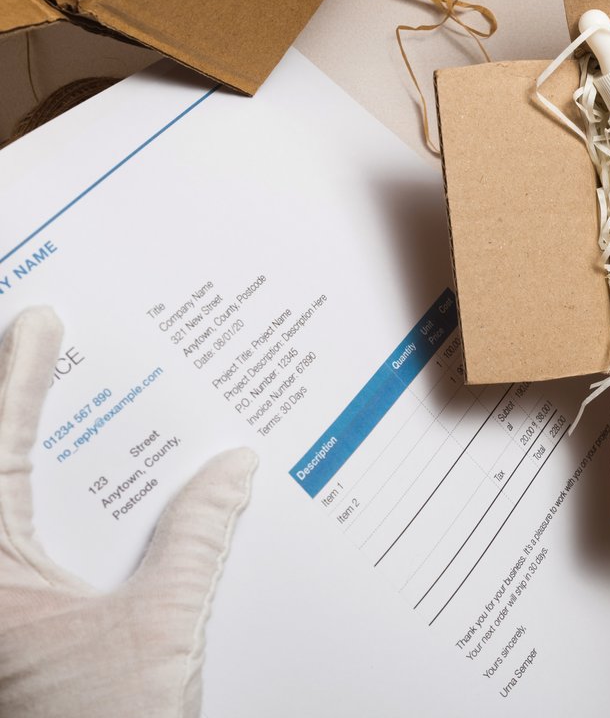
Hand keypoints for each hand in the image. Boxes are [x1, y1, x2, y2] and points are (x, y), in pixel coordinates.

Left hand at [0, 307, 255, 717]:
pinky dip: (60, 518)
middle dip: (15, 409)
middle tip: (37, 344)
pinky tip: (96, 503)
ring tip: (65, 406)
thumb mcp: (158, 635)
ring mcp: (5, 618)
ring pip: (16, 520)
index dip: (22, 377)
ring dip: (35, 464)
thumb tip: (230, 472)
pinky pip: (34, 557)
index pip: (1, 451)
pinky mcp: (19, 643)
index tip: (42, 321)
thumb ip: (196, 544)